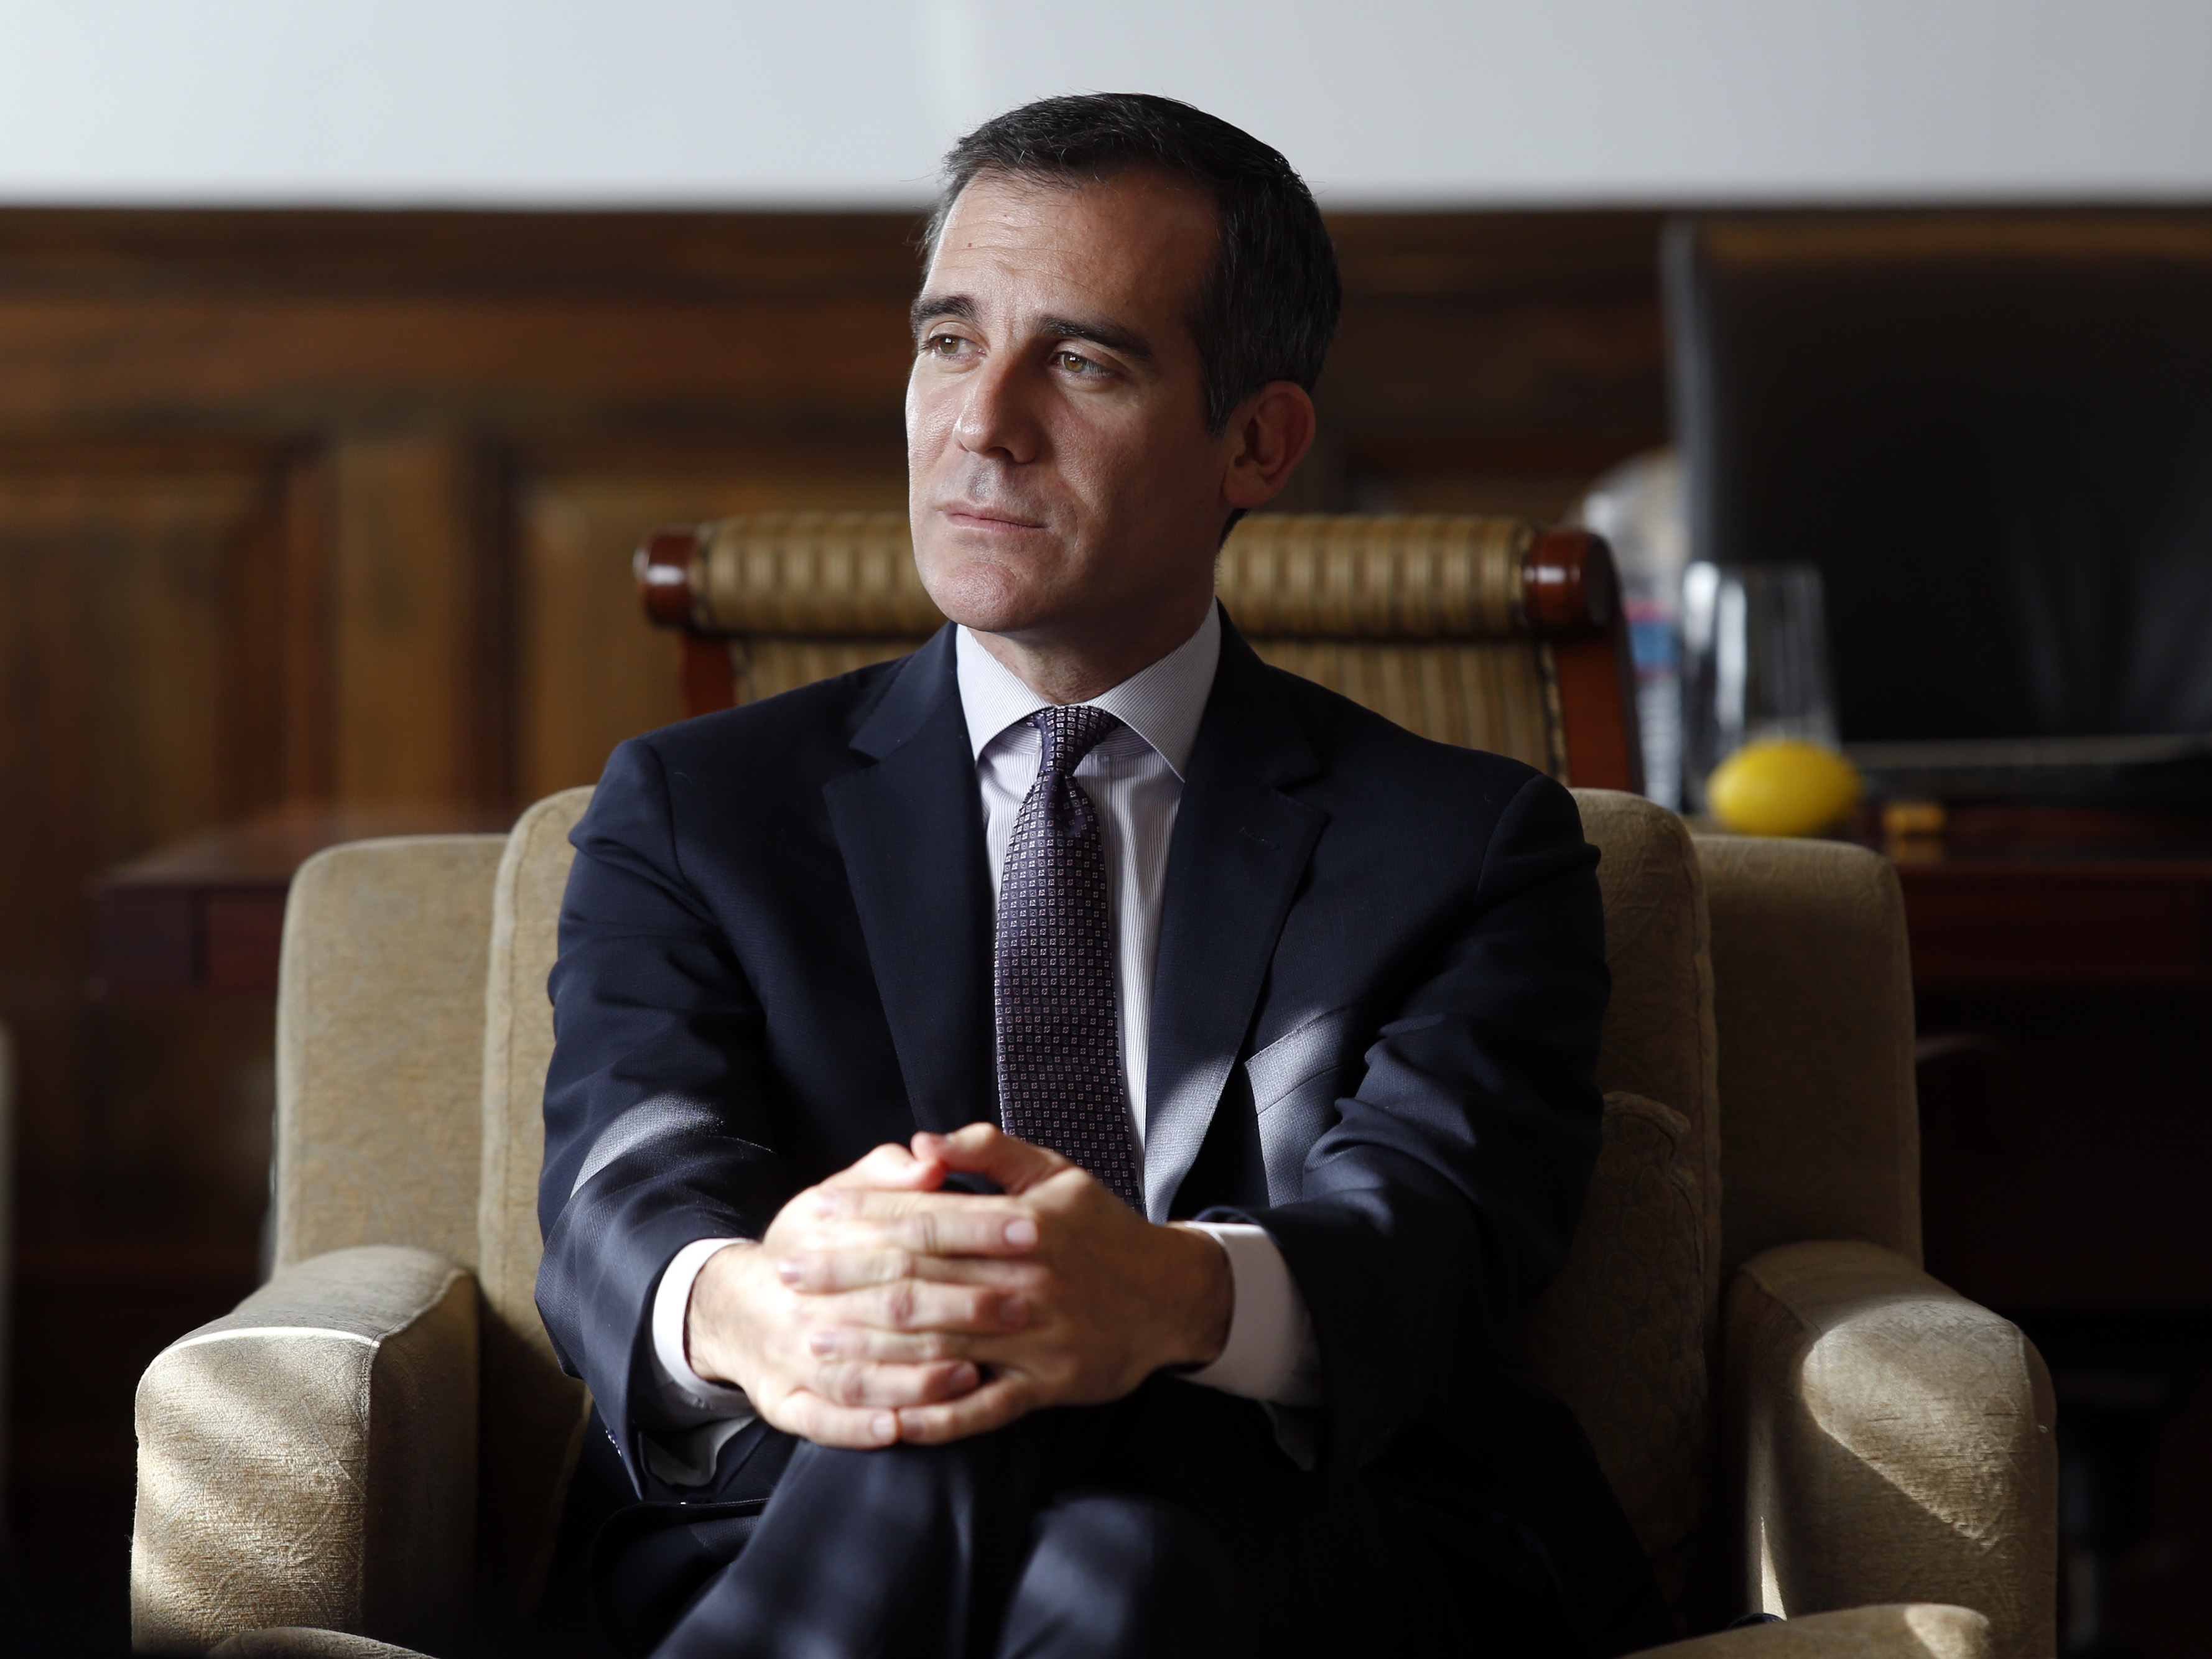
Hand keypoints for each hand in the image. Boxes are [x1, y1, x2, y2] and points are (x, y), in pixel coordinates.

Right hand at [683, 1140, 1033, 1447]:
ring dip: (919, 1375)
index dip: (972, 1225)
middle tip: (1024, 1306)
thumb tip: (930, 1159)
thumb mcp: (835, 1197)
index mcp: (826, 1238)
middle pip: (893, 1302)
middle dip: (962, 1304)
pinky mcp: (785, 1404)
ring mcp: (794, 1357)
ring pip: (861, 1370)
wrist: (732, 1307)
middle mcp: (809, 1300)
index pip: (911, 1228)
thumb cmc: (808, 1247)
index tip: (1030, 1226)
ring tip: (977, 1371)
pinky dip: (861, 1426)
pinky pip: (824, 1421)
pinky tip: (900, 1427)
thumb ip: (886, 1177)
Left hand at [783, 1123, 1232, 1444]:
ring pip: (940, 1346)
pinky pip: (982, 1409)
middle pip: (918, 1283)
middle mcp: (1024, 1281)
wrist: (1170, 1296)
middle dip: (846, 1281)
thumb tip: (921, 1143)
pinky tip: (886, 1419)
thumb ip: (988, 1151)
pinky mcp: (1047, 1387)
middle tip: (787, 1280)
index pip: (924, 1220)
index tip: (812, 1218)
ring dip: (871, 1347)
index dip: (862, 1219)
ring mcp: (1035, 1339)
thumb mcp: (1055, 1173)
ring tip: (815, 1343)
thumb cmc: (1102, 1229)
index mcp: (1020, 1224)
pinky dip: (934, 1416)